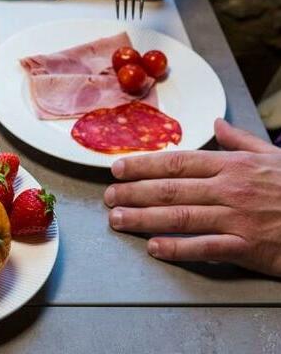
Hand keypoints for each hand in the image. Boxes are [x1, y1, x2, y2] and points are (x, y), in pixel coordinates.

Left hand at [104, 119, 280, 276]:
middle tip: (107, 197)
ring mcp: (238, 219)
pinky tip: (154, 247)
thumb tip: (216, 122)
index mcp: (233, 166)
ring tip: (118, 220)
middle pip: (171, 189)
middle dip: (134, 192)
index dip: (143, 165)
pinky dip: (177, 248)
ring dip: (144, 218)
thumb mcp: (274, 156)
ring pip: (181, 217)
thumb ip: (240, 141)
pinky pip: (206, 247)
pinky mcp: (249, 248)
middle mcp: (230, 189)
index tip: (118, 169)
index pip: (178, 162)